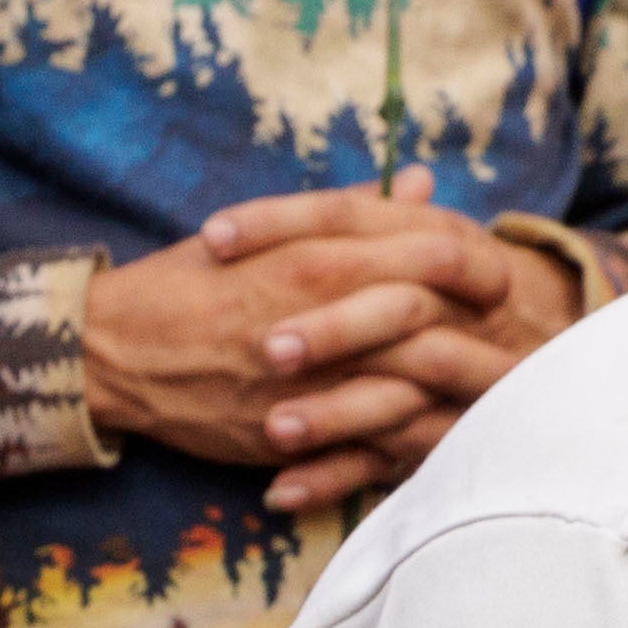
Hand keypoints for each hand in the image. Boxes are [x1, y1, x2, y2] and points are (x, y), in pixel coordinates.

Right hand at [77, 190, 586, 513]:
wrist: (116, 351)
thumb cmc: (194, 280)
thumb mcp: (270, 229)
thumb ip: (351, 209)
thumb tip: (420, 184)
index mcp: (317, 258)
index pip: (430, 251)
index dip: (478, 261)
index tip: (498, 272)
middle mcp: (319, 319)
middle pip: (434, 320)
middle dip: (483, 330)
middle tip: (512, 335)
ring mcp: (306, 382)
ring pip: (410, 386)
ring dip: (457, 388)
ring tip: (490, 389)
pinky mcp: (288, 434)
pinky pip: (367, 442)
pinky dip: (408, 439)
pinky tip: (436, 433)